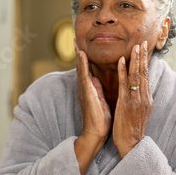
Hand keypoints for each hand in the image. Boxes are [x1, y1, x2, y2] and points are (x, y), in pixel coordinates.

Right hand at [74, 41, 111, 174]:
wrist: (96, 134)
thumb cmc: (100, 120)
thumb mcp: (100, 101)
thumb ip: (97, 90)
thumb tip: (95, 79)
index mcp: (89, 90)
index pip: (86, 71)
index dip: (84, 59)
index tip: (82, 47)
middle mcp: (84, 88)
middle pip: (80, 67)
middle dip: (78, 54)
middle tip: (75, 40)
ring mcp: (84, 90)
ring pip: (80, 69)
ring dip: (78, 56)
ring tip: (76, 43)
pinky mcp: (87, 93)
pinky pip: (84, 75)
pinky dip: (83, 64)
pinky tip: (82, 55)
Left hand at [113, 41, 152, 158]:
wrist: (131, 145)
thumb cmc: (131, 130)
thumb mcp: (138, 113)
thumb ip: (138, 100)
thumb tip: (139, 92)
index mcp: (146, 99)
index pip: (146, 78)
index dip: (145, 63)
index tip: (144, 51)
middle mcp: (144, 98)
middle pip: (144, 74)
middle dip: (143, 57)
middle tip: (142, 42)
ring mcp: (136, 100)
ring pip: (136, 76)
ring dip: (135, 60)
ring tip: (134, 47)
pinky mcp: (126, 104)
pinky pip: (125, 85)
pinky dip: (123, 71)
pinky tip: (120, 61)